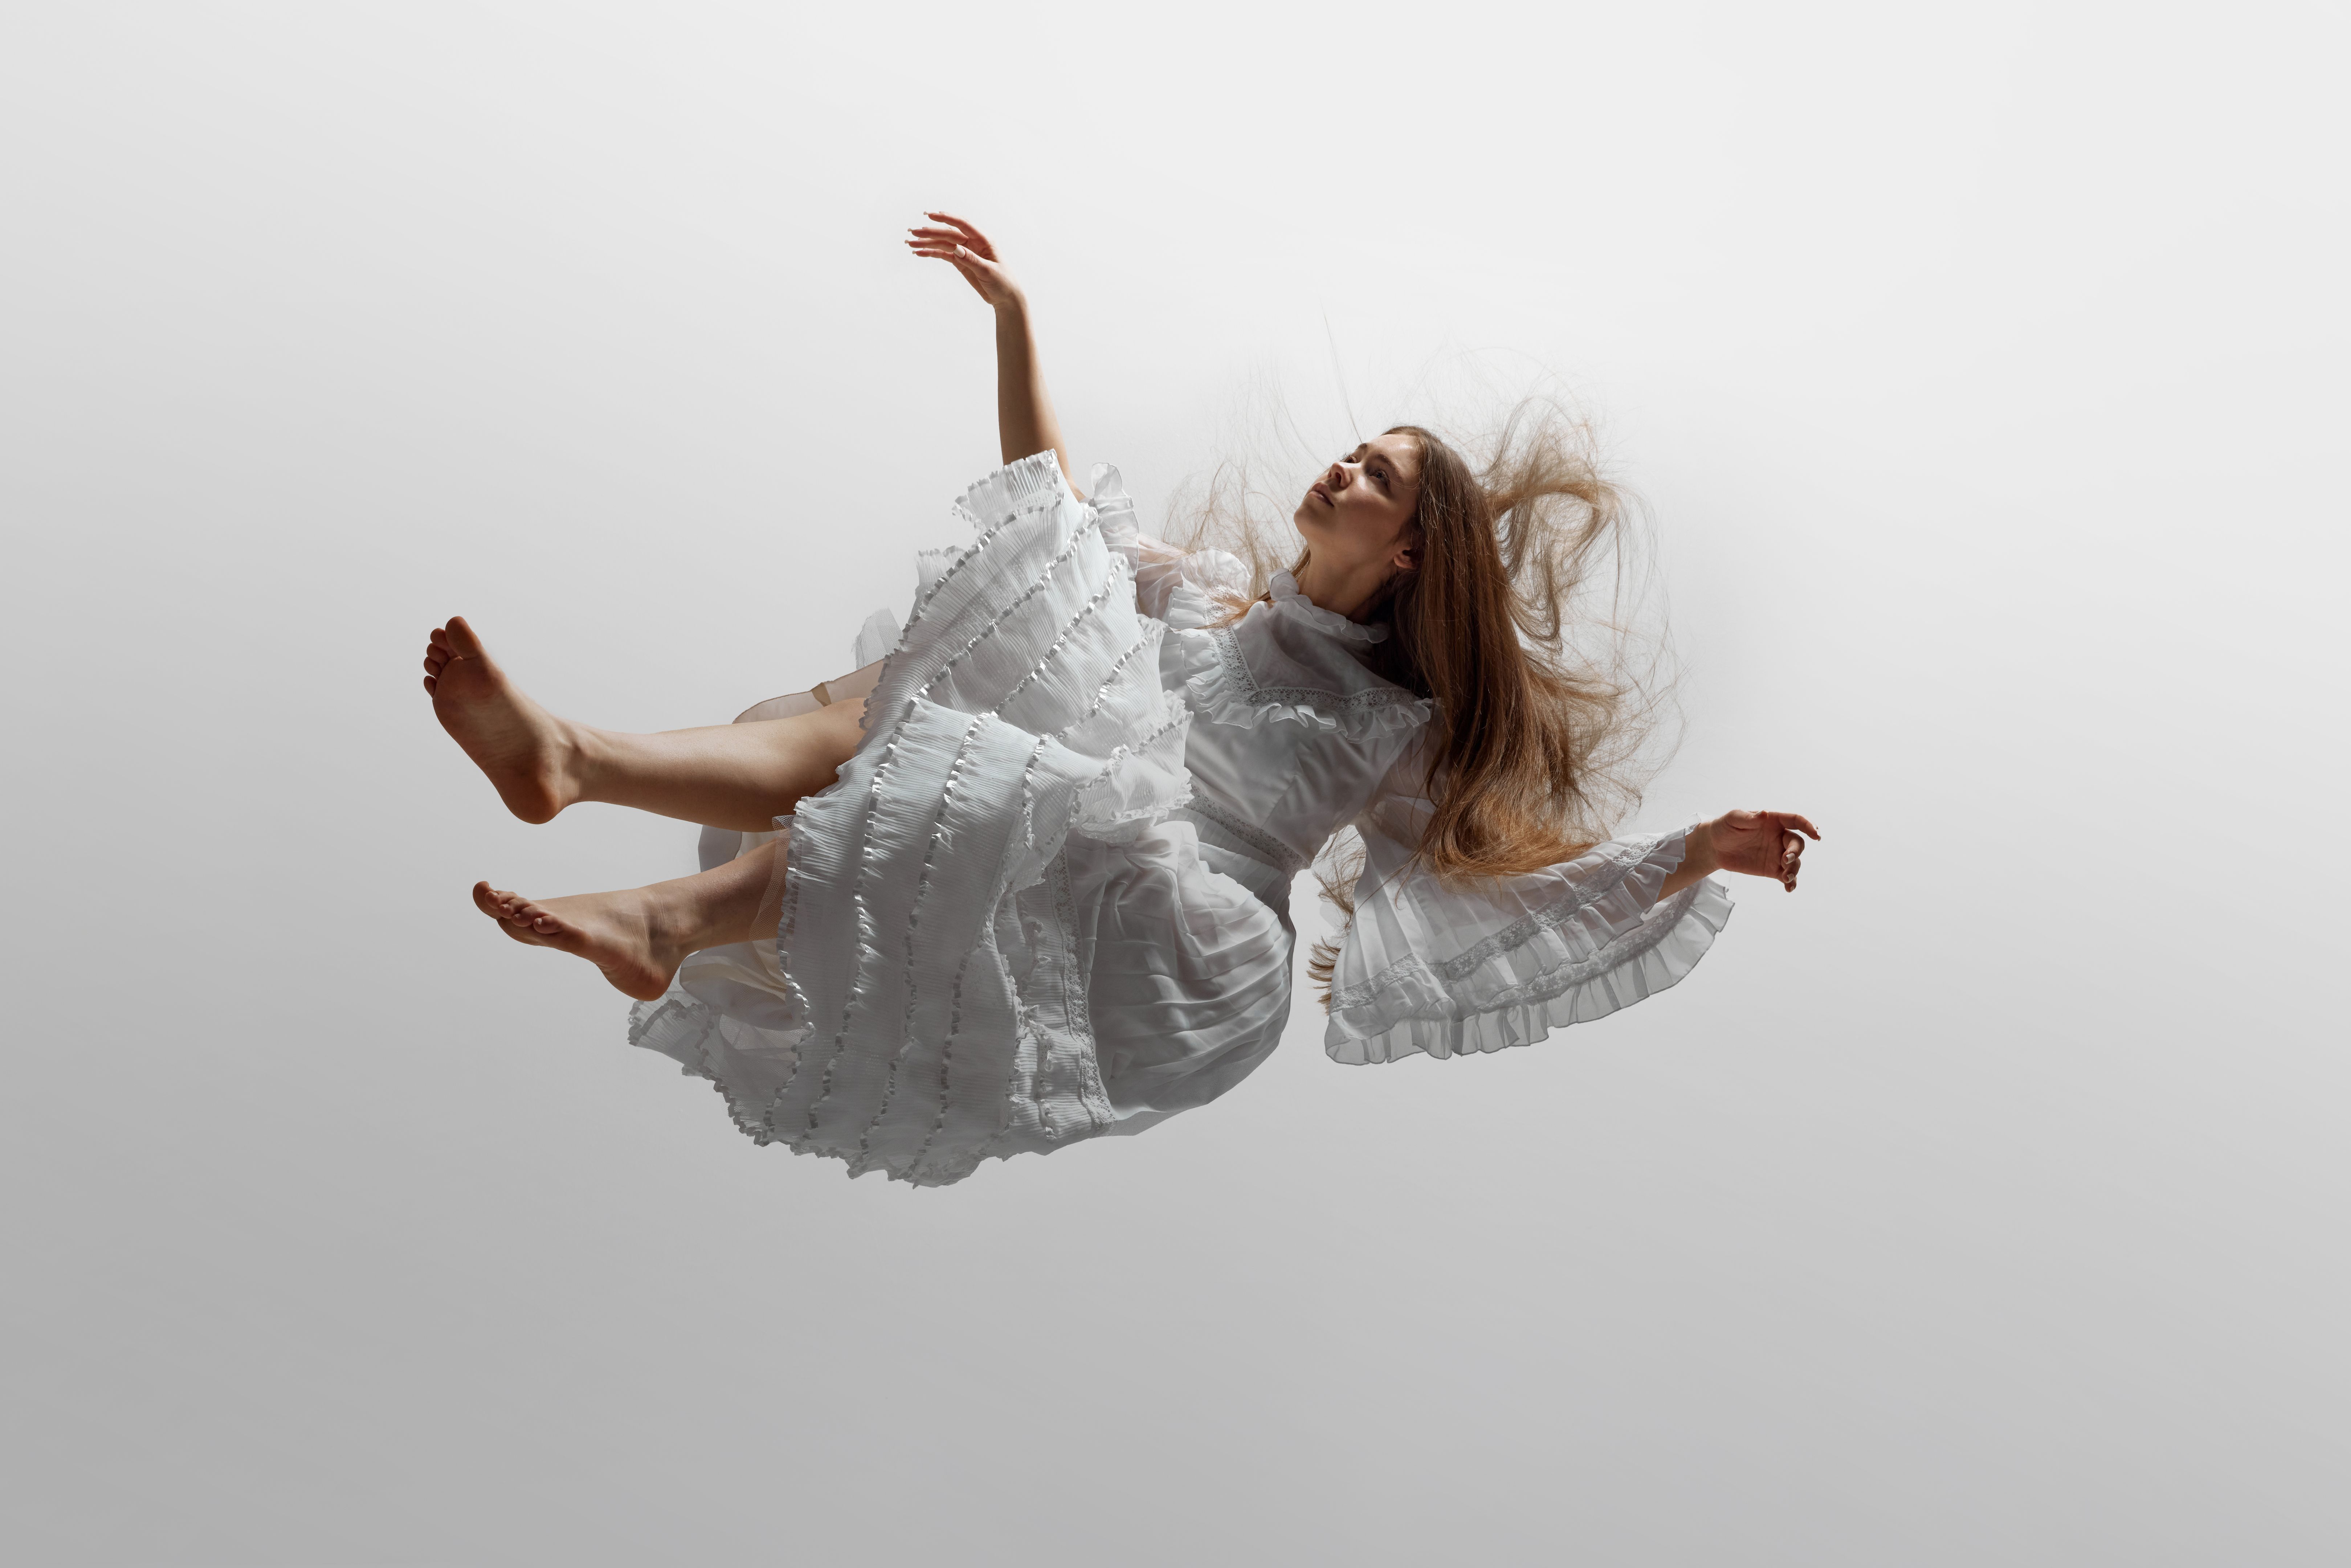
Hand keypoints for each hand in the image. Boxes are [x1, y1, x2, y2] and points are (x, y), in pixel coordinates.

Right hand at [907, 212, 1023, 309]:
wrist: (1006, 297)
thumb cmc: (1003, 282)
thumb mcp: (988, 271)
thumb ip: (972, 260)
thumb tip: (957, 249)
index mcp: (983, 239)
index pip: (962, 224)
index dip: (946, 218)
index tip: (931, 216)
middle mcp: (972, 242)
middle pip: (948, 233)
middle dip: (930, 232)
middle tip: (913, 232)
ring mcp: (965, 251)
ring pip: (943, 243)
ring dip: (927, 243)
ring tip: (911, 244)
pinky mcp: (960, 261)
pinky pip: (944, 254)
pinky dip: (932, 253)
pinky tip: (919, 253)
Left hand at [1704, 809, 1820, 892]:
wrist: (1714, 846)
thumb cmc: (1725, 827)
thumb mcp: (1733, 819)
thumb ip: (1749, 818)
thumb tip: (1765, 815)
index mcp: (1774, 821)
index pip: (1796, 821)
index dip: (1809, 826)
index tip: (1816, 835)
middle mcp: (1779, 837)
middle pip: (1797, 844)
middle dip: (1795, 852)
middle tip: (1785, 860)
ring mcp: (1776, 854)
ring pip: (1795, 861)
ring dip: (1794, 869)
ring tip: (1786, 877)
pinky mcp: (1771, 869)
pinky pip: (1786, 876)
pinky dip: (1791, 883)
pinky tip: (1789, 888)